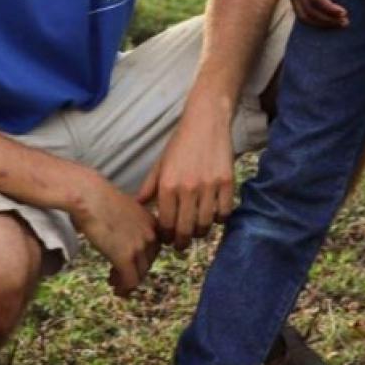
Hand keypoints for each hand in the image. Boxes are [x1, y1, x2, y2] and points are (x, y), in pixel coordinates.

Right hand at [70, 170, 159, 295]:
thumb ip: (130, 225)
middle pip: (148, 262)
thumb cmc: (100, 199)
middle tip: (118, 275)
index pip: (153, 248)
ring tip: (114, 282)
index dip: (141, 258)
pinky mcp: (126, 257)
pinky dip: (124, 288)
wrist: (90, 196)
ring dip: (127, 281)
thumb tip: (123, 238)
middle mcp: (150, 234)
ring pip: (140, 274)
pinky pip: (131, 281)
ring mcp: (140, 246)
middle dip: (134, 271)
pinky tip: (116, 288)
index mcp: (151, 222)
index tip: (129, 262)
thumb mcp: (124, 211)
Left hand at [136, 107, 234, 250]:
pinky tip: (214, 215)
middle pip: (185, 230)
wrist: (206, 121)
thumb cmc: (180, 143)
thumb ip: (149, 187)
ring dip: (200, 232)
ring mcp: (209, 186)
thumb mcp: (160, 164)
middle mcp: (187, 188)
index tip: (168, 238)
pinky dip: (219, 219)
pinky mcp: (227, 182)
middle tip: (181, 244)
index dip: (166, 236)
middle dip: (182, 242)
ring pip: (205, 224)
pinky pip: (224, 213)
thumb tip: (137, 206)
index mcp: (167, 185)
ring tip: (197, 229)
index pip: (166, 224)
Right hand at [284, 0, 354, 27]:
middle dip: (328, 20)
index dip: (329, 9)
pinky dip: (312, 21)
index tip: (344, 12)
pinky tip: (325, 21)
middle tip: (345, 22)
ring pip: (303, 16)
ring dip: (320, 23)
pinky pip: (300, 13)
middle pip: (309, 11)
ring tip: (337, 24)